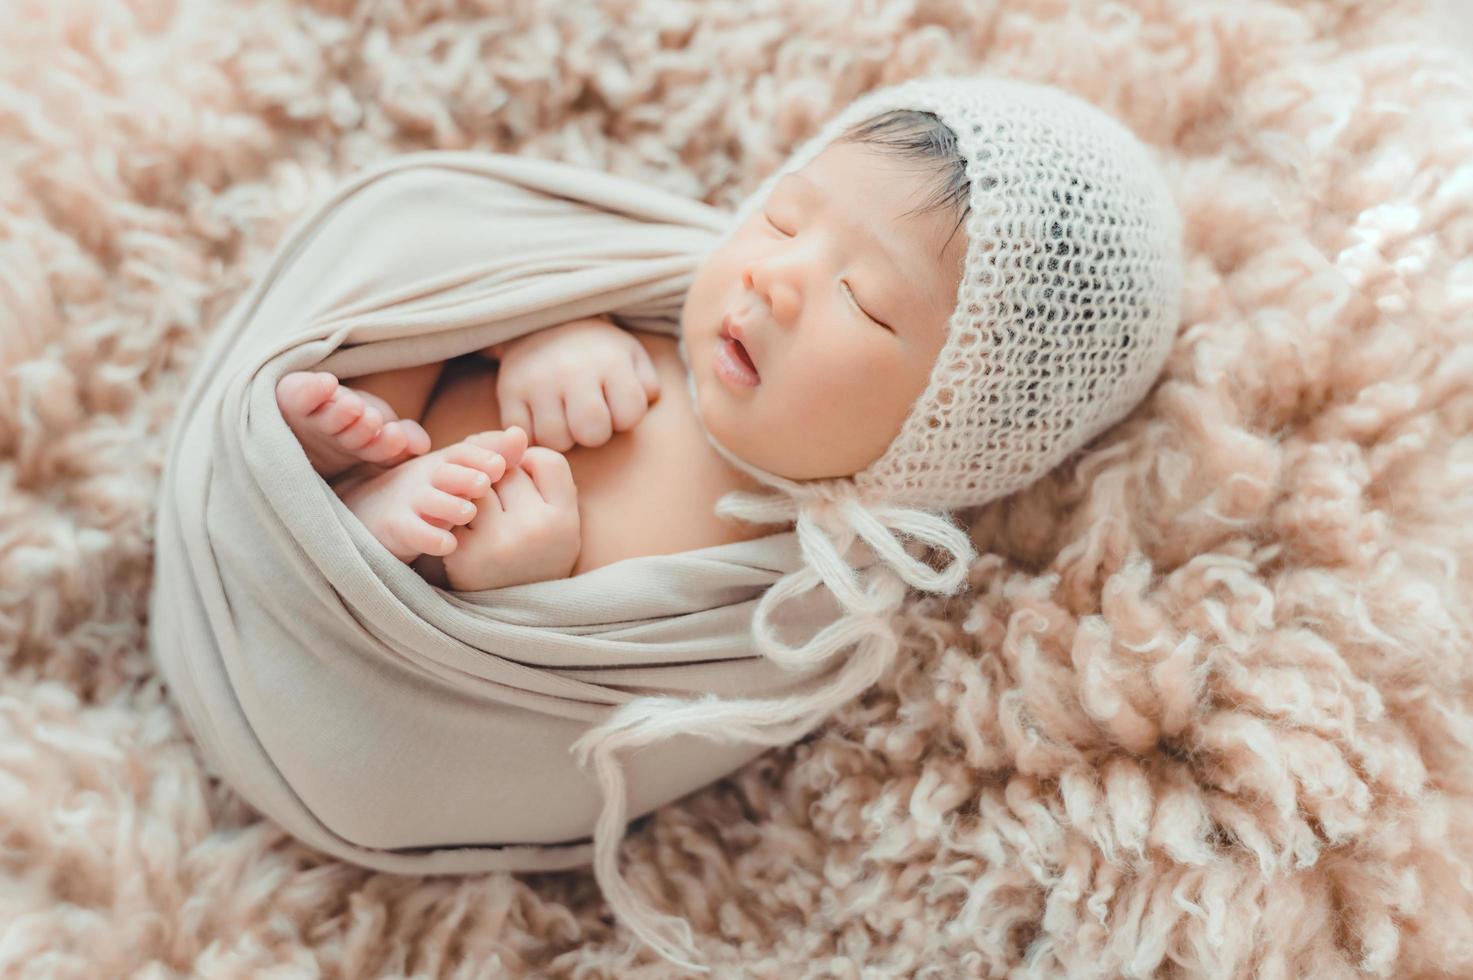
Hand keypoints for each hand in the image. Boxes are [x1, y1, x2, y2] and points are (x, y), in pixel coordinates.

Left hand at [440, 446, 580, 590]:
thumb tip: (512, 432)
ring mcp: (498, 543)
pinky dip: (455, 514)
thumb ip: (542, 474)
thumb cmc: (536, 560)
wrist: (513, 622)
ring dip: (473, 491)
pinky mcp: (464, 555)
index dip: (531, 466)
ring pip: (478, 484)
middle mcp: (536, 530)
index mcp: (566, 521)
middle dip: (498, 478)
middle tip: (498, 506)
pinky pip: (455, 508)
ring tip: (479, 515)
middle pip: (507, 470)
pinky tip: (461, 531)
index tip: (527, 488)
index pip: (545, 459)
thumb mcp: (557, 520)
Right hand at [493, 317, 660, 451]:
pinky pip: (525, 437)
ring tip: (566, 415)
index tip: (616, 404)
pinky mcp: (508, 391)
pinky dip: (535, 434)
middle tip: (589, 416)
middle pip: (592, 434)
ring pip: (557, 441)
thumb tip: (646, 404)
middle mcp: (572, 369)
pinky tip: (543, 417)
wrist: (544, 321)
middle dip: (595, 432)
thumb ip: (647, 384)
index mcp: (609, 359)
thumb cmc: (597, 351)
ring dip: (565, 435)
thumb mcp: (631, 356)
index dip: (625, 417)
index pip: (629, 415)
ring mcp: (536, 381)